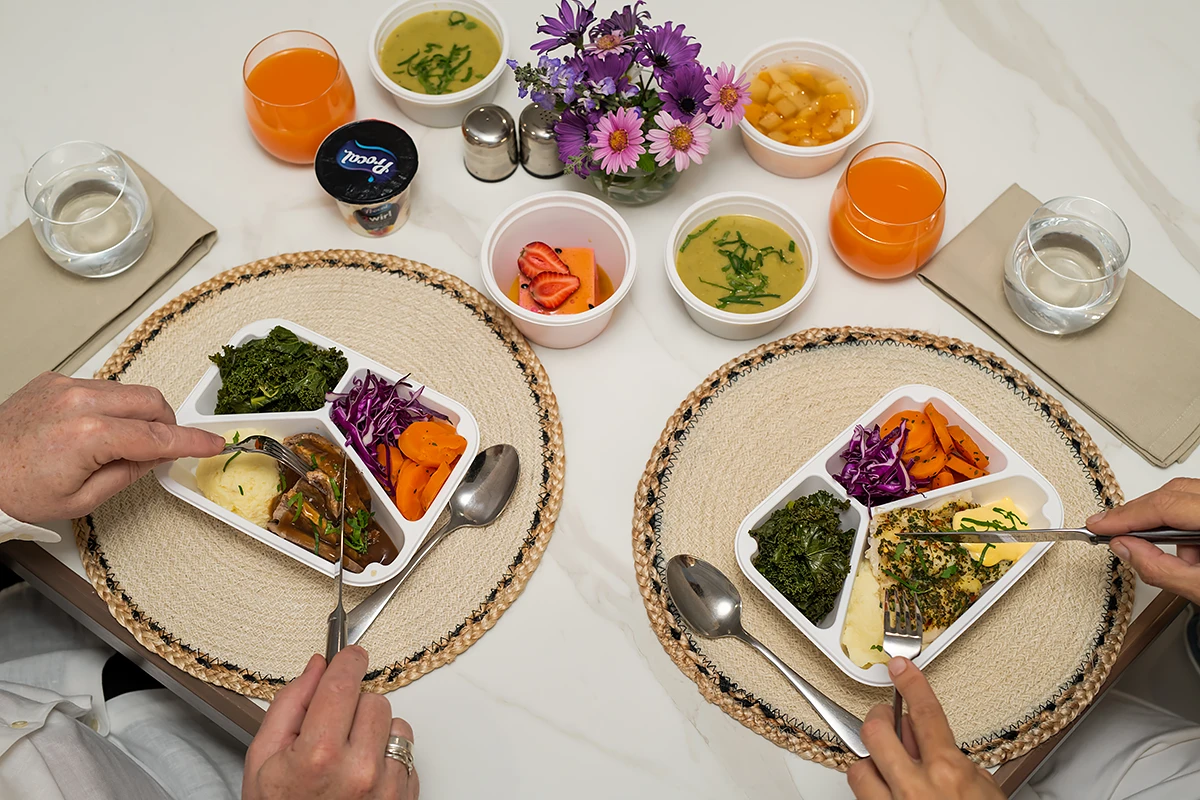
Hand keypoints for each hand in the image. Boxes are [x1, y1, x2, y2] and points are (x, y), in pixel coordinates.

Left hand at [0, 372, 223, 521]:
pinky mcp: (55, 381)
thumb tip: (156, 456)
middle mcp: (79, 402)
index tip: (213, 443)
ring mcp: (66, 387)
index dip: (191, 441)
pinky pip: (102, 387)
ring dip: (140, 414)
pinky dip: (113, 405)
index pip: (158, 436)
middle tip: (165, 448)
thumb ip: (128, 473)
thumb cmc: (15, 489)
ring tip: (124, 442)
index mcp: (90, 435)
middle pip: (151, 401)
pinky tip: (99, 428)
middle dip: (168, 423)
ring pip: (129, 390)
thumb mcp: (81, 499)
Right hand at [244, 647, 418, 799]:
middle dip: (353, 706)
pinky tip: (362, 775)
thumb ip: (290, 704)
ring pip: (395, 723)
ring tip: (347, 757)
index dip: (348, 661)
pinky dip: (388, 757)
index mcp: (319, 755)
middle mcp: (359, 769)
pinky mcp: (406, 796)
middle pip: (373, 699)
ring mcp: (387, 785)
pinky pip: (407, 753)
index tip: (349, 655)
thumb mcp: (263, 759)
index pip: (344, 682)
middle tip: (332, 730)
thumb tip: (316, 666)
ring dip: (374, 731)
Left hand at [848, 658, 1001, 799]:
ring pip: (859, 766)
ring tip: (888, 768)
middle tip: (886, 721)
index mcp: (948, 773)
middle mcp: (915, 787)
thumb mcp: (988, 793)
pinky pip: (859, 793)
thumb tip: (942, 747)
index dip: (911, 685)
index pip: (925, 713)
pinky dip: (871, 786)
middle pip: (877, 731)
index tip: (901, 667)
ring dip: (873, 762)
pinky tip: (886, 789)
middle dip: (879, 720)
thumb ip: (963, 766)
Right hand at [1087, 477, 1199, 604]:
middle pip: (1171, 493)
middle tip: (1110, 530)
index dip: (1125, 516)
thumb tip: (1124, 547)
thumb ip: (1160, 568)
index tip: (1098, 526)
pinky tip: (1184, 547)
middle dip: (1138, 514)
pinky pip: (1194, 503)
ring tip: (1160, 549)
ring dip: (1161, 520)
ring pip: (1182, 494)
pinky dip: (1180, 523)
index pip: (1164, 505)